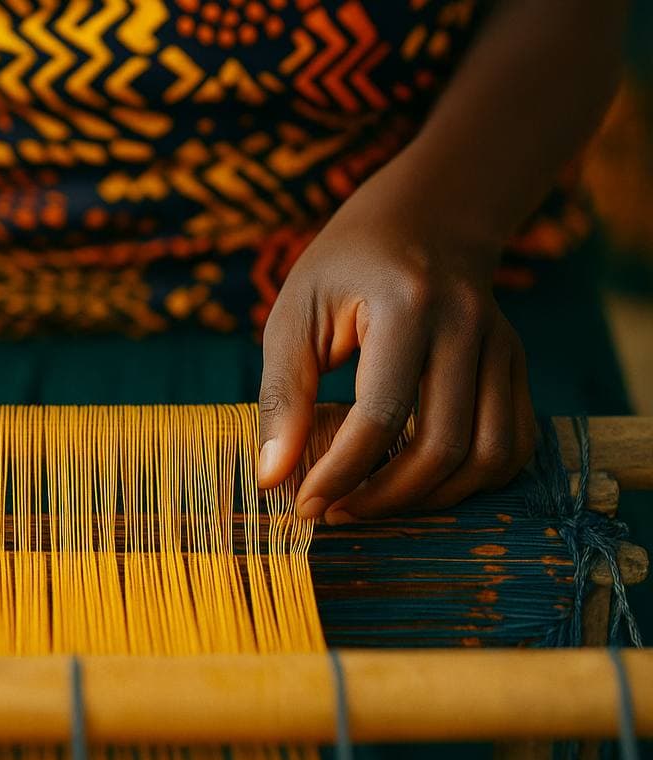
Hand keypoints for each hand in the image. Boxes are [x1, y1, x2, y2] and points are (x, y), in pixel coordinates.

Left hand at [255, 163, 534, 521]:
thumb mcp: (293, 315)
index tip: (305, 506)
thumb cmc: (342, 268)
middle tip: (336, 513)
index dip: (340, 472)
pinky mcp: (517, 365)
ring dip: (431, 499)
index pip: (380, 415)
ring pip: (488, 456)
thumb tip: (270, 478)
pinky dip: (471, 481)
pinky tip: (420, 484)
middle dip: (386, 497)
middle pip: (443, 446)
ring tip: (374, 503)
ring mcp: (503, 346)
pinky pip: (512, 446)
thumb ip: (281, 396)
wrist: (421, 218)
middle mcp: (469, 326)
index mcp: (408, 305)